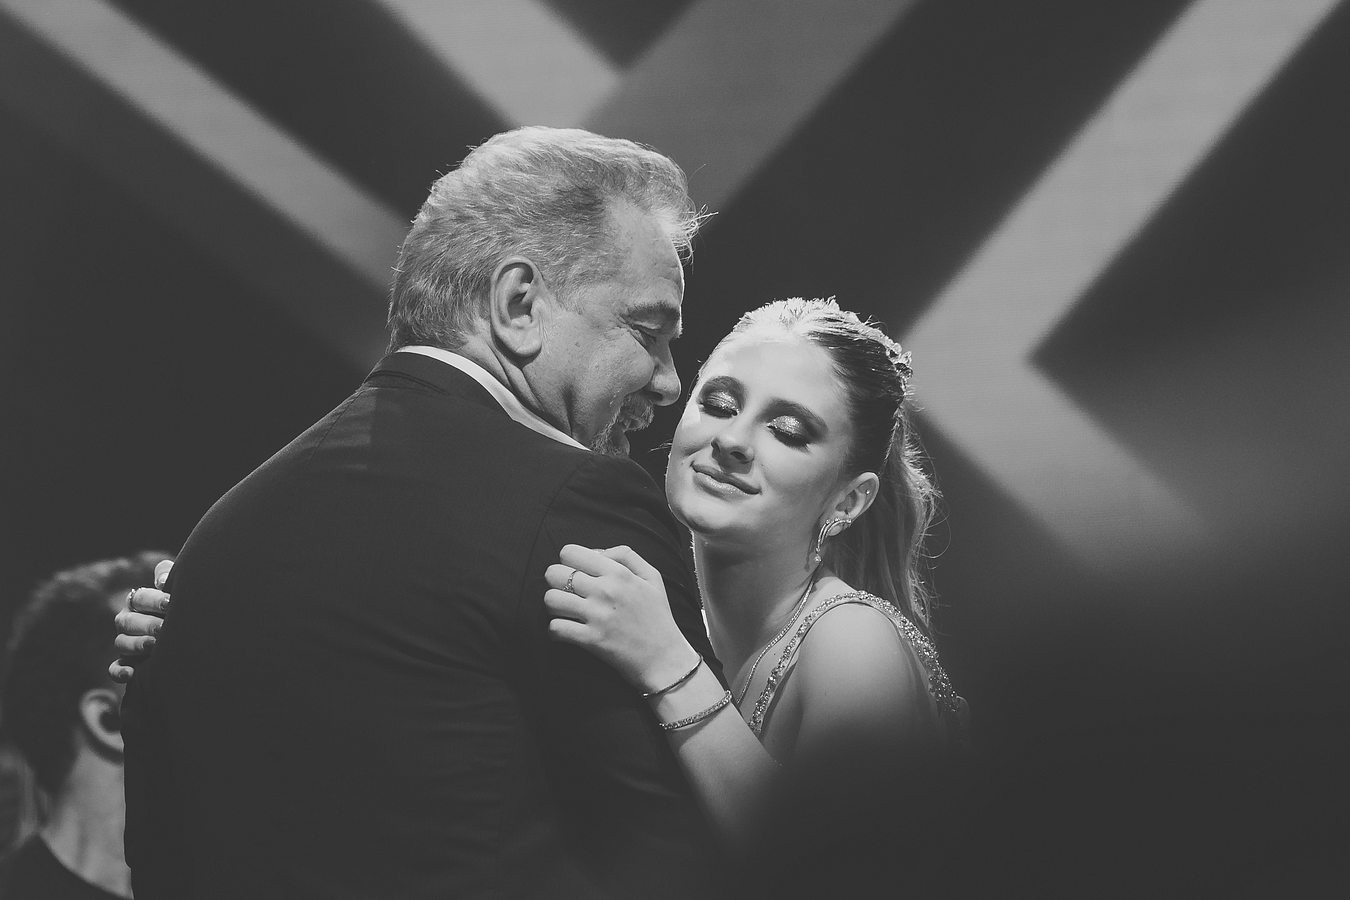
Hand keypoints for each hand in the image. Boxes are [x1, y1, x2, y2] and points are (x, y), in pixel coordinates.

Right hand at [109, 559, 172, 681]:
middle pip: (128, 621)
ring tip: (154, 645)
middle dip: (147, 624)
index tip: (171, 603)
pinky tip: (130, 674)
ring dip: (136, 644)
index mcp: (139, 602)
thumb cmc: (183, 605)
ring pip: (121, 642)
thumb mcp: (177, 588)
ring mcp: (125, 642)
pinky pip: (114, 668)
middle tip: (163, 627)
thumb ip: (168, 576)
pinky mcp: (126, 663)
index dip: (154, 600)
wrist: (191, 636)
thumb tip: (163, 580)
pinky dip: (119, 672)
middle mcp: (129, 621)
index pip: (140, 598)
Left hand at [544, 545, 697, 693]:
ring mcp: (596, 616)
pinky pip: (555, 627)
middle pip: (554, 574)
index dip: (567, 560)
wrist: (664, 659)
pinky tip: (568, 630)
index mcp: (618, 573)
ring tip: (567, 611)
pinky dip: (556, 629)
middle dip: (557, 581)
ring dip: (555, 605)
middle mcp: (604, 591)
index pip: (570, 553)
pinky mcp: (590, 639)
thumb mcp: (652, 577)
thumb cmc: (658, 617)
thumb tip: (596, 553)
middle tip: (568, 592)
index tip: (575, 571)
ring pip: (550, 599)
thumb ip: (625, 555)